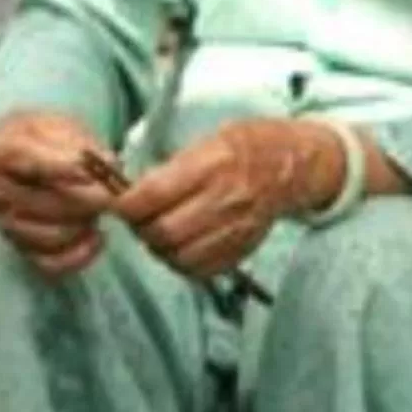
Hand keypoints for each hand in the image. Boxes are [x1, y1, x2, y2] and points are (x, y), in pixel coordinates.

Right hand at [0, 111, 115, 277]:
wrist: (29, 157)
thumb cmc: (46, 139)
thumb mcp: (59, 126)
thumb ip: (80, 143)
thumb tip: (108, 163)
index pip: (30, 165)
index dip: (63, 170)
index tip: (89, 174)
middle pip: (46, 204)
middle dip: (86, 200)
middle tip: (109, 193)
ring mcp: (5, 223)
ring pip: (52, 235)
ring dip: (84, 224)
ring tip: (98, 209)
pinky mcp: (21, 248)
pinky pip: (52, 264)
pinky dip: (81, 254)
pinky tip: (96, 236)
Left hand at [116, 119, 345, 278]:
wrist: (291, 167)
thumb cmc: (244, 147)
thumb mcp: (206, 141)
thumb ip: (170, 169)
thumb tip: (132, 193)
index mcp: (211, 164)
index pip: (153, 195)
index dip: (127, 205)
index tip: (120, 204)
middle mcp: (225, 199)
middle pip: (164, 232)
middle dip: (141, 229)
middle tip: (138, 221)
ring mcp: (236, 228)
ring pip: (180, 257)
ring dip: (160, 250)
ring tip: (159, 234)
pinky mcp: (243, 248)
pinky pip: (202, 270)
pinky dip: (183, 264)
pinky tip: (181, 248)